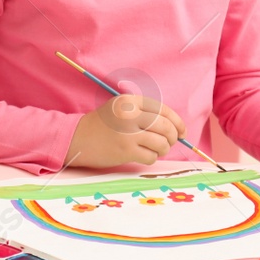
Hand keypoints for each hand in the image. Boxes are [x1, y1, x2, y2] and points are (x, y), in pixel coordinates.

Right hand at [65, 95, 186, 169]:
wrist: (77, 138)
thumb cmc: (102, 125)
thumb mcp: (121, 108)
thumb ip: (144, 112)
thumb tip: (175, 127)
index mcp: (130, 101)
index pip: (163, 110)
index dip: (178, 122)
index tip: (182, 132)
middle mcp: (130, 114)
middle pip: (166, 127)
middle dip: (173, 137)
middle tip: (170, 142)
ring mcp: (128, 133)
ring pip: (161, 143)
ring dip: (163, 149)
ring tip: (155, 150)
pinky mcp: (126, 150)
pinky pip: (151, 156)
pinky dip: (151, 158)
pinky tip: (143, 155)